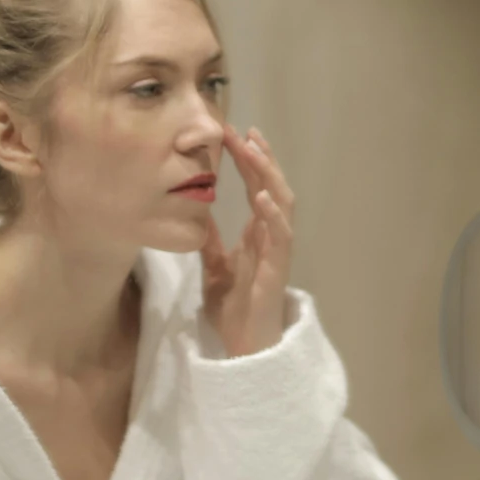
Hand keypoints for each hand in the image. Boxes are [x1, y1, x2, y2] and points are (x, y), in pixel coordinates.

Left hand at [202, 126, 296, 356]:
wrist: (244, 347)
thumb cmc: (235, 310)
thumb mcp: (213, 268)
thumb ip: (210, 240)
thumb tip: (197, 212)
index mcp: (257, 233)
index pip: (255, 186)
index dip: (247, 160)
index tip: (232, 133)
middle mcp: (271, 236)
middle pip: (272, 186)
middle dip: (259, 158)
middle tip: (242, 131)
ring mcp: (277, 250)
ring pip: (282, 203)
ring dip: (270, 176)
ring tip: (255, 151)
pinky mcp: (278, 269)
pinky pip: (281, 237)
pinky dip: (274, 214)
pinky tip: (263, 196)